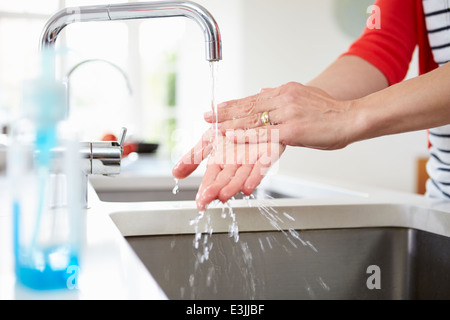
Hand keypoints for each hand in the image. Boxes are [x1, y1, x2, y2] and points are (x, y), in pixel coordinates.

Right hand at [172, 128, 284, 210]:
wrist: (252, 112)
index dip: (205, 190)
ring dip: (233, 186)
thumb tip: (175, 173)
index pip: (211, 178)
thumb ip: (193, 156)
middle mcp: (236, 163)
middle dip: (216, 189)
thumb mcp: (208, 140)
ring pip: (242, 175)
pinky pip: (261, 166)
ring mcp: (251, 159)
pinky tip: (248, 187)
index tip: (200, 202)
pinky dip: (255, 177)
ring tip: (224, 195)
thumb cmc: (231, 127)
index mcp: (221, 161)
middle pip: (225, 179)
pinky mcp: (267, 152)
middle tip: (208, 199)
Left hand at [204, 82, 355, 149]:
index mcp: (286, 91)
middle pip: (249, 107)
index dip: (234, 104)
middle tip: (207, 116)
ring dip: (230, 125)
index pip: (254, 98)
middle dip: (226, 112)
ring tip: (214, 128)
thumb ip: (283, 98)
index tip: (218, 107)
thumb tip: (263, 92)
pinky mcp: (292, 130)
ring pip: (253, 120)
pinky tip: (232, 137)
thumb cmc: (331, 112)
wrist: (353, 118)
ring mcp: (287, 114)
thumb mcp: (305, 96)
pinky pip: (264, 134)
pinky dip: (246, 136)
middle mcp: (284, 99)